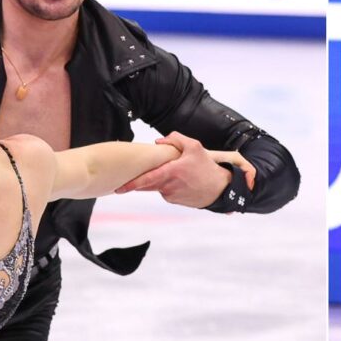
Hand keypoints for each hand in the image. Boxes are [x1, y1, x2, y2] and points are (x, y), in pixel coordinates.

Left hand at [115, 132, 255, 207]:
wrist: (221, 189)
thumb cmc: (207, 167)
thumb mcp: (195, 147)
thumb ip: (175, 139)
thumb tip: (158, 142)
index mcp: (171, 172)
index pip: (146, 180)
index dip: (131, 185)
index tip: (119, 188)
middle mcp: (169, 186)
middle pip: (147, 184)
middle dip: (140, 181)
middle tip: (135, 179)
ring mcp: (172, 195)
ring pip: (158, 187)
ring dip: (160, 180)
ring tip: (177, 174)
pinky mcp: (176, 201)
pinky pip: (167, 192)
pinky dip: (169, 186)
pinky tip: (182, 182)